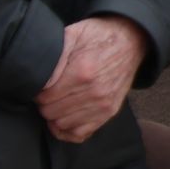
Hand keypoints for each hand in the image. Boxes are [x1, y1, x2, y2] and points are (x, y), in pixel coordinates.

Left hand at [37, 16, 148, 143]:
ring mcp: (103, 105)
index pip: (45, 97)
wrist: (131, 41)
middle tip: (47, 94)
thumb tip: (40, 81)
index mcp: (82, 72)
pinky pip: (80, 134)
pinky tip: (64, 118)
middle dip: (44, 104)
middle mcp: (94, 92)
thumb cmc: (99, 36)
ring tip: (56, 102)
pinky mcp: (109, 112)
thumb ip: (55, 57)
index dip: (38, 92)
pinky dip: (67, 130)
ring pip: (62, 124)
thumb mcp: (74, 34)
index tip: (40, 86)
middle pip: (51, 112)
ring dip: (54, 115)